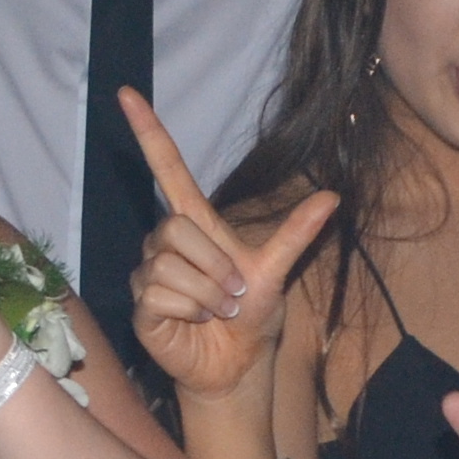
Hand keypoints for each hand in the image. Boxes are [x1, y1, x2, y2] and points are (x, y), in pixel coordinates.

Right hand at [118, 87, 338, 407]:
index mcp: (195, 224)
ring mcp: (149, 273)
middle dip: (213, 264)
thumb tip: (332, 195)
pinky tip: (196, 322)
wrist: (236, 365)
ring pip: (167, 264)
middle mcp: (164, 243)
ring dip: (205, 292)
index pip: (166, 168)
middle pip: (173, 225)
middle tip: (233, 293)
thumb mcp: (277, 272)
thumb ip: (296, 233)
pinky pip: (159, 294)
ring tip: (217, 310)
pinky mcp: (140, 306)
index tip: (126, 93)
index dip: (148, 132)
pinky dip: (189, 311)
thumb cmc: (252, 316)